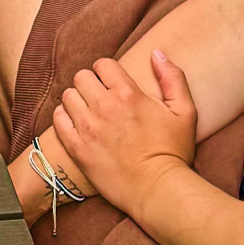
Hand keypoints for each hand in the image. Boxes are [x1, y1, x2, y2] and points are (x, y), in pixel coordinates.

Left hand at [53, 51, 198, 216]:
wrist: (159, 191)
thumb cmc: (173, 152)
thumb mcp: (185, 112)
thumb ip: (173, 78)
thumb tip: (157, 53)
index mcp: (128, 94)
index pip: (103, 64)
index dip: (108, 72)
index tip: (113, 84)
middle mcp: (104, 106)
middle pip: (82, 76)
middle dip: (91, 83)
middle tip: (100, 98)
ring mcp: (88, 127)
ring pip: (68, 96)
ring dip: (77, 100)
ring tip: (89, 111)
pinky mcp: (77, 148)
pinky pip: (58, 120)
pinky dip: (64, 118)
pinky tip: (77, 124)